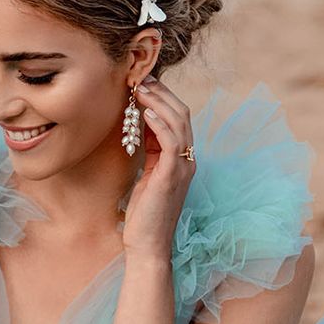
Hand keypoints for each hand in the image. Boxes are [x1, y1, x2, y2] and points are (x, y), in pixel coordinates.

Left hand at [121, 74, 195, 260]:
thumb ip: (147, 152)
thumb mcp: (145, 176)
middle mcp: (186, 160)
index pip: (177, 119)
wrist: (147, 246)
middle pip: (181, 114)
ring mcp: (182, 167)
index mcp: (181, 159)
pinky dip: (160, 124)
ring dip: (159, 102)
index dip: (161, 98)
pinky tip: (145, 113)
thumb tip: (136, 127)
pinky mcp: (173, 176)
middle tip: (140, 77)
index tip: (141, 83)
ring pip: (179, 123)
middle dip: (161, 93)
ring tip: (140, 88)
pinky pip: (171, 142)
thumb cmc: (143, 215)